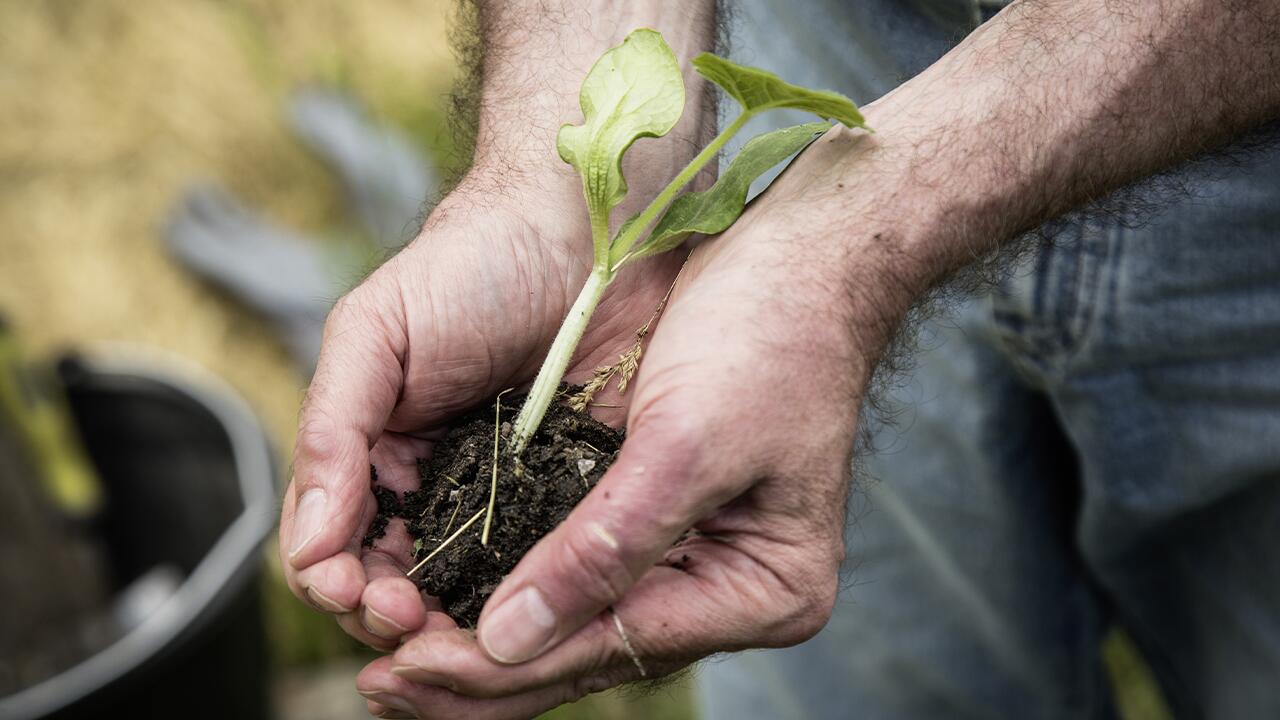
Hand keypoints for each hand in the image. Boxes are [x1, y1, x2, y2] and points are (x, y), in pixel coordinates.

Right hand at [278, 174, 684, 650]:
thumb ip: (331, 432)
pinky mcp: (579, 497)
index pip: (338, 546)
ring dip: (450, 623)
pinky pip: (547, 564)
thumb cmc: (469, 266)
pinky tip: (521, 608)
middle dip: (387, 614)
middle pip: (399, 583)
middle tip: (404, 617)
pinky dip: (525, 597)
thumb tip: (305, 545)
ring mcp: (511, 498)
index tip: (352, 592)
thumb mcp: (374, 334)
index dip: (336, 580)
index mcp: (380, 454)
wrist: (583, 226)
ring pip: (469, 591)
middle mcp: (441, 488)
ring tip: (452, 627)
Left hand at [354, 125, 923, 717]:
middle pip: (585, 652)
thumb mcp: (684, 444)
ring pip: (569, 622)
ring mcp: (691, 555)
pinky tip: (439, 599)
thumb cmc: (767, 335)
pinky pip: (568, 571)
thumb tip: (506, 642)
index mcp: (761, 589)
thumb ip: (603, 552)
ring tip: (386, 661)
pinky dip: (504, 584)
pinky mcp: (653, 515)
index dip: (503, 664)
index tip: (405, 664)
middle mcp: (726, 589)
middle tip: (377, 683)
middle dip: (478, 673)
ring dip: (480, 640)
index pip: (610, 647)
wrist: (801, 257)